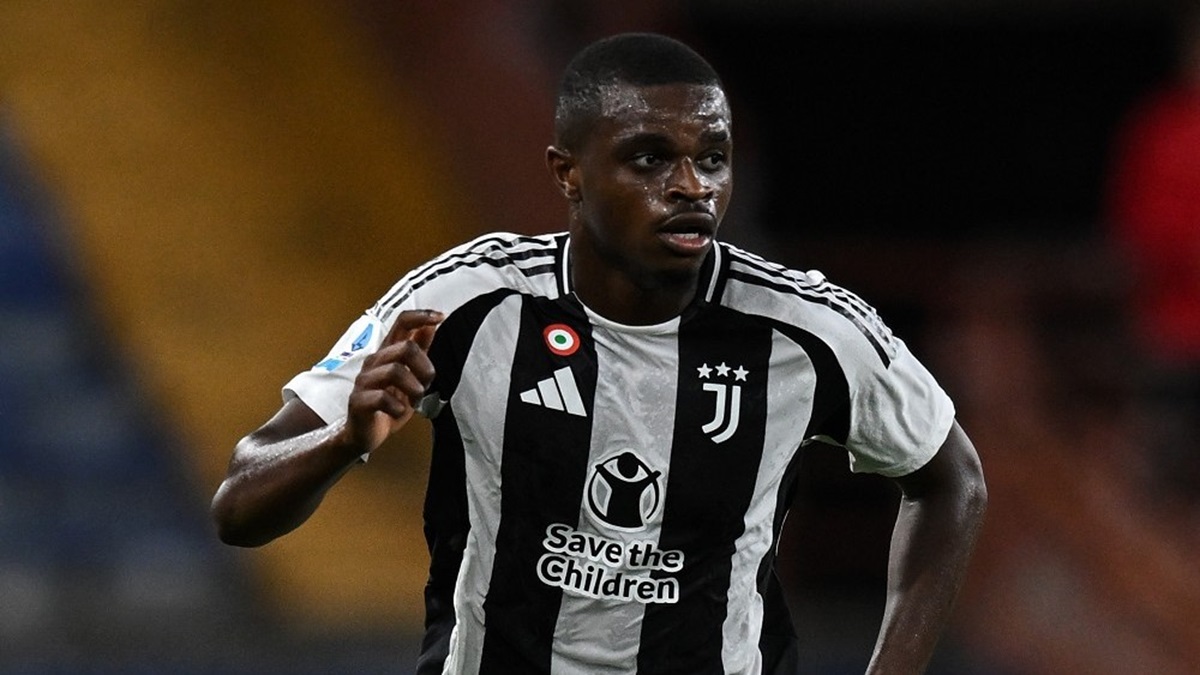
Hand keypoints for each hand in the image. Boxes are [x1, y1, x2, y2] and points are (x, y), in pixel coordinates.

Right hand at [344, 309, 442, 453]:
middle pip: (405, 347)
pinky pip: (382, 398)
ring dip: (413, 388)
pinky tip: (398, 412)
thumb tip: (431, 326)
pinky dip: (397, 408)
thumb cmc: (387, 404)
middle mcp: (374, 361)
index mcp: (387, 353)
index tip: (441, 316)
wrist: (364, 434)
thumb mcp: (410, 376)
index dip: (421, 316)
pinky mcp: (358, 401)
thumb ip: (419, 351)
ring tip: (413, 401)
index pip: (401, 323)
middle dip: (424, 367)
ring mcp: (364, 381)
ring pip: (394, 370)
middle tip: (426, 385)